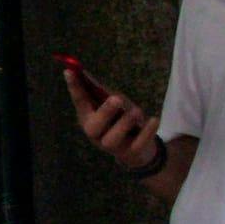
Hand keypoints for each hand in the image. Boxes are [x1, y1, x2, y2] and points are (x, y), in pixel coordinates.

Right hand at [57, 58, 160, 175]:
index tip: (70, 70)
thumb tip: (88, 75)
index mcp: (88, 118)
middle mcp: (96, 134)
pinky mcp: (130, 153)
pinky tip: (154, 119)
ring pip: (113, 137)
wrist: (138, 149)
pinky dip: (147, 130)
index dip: (74, 87)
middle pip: (94, 126)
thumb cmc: (122, 119)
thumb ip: (103, 93)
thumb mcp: (114, 104)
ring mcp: (112, 146)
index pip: (79, 101)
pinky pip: (138, 143)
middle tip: (117, 99)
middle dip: (105, 112)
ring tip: (136, 112)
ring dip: (126, 122)